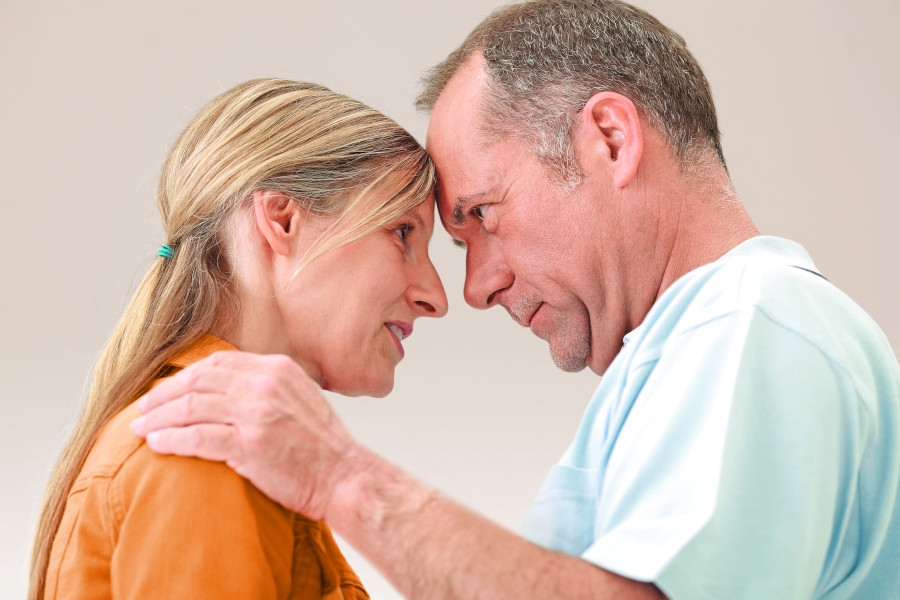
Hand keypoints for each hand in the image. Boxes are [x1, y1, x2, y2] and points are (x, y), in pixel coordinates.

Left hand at [131, 350, 362, 518]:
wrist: (344, 477)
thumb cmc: (322, 445)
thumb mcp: (300, 398)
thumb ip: (268, 386)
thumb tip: (230, 386)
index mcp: (277, 369)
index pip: (218, 362)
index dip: (185, 375)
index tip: (167, 389)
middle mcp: (265, 385)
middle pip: (198, 380)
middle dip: (164, 394)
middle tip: (142, 408)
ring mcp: (257, 414)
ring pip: (191, 407)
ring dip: (159, 417)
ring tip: (140, 428)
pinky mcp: (249, 446)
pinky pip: (196, 437)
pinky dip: (170, 439)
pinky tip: (156, 443)